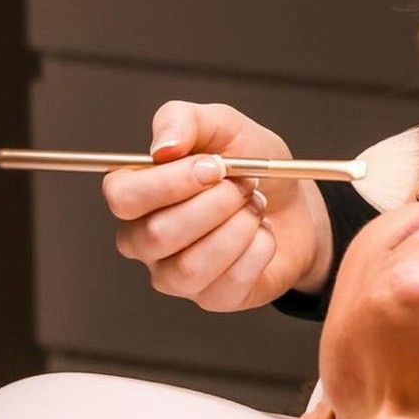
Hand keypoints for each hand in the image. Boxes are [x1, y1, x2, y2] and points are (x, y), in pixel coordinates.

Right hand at [102, 100, 333, 311]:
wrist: (296, 201)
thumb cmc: (252, 163)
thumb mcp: (223, 125)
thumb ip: (184, 120)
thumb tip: (162, 147)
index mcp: (139, 192)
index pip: (122, 196)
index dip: (169, 182)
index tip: (215, 166)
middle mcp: (145, 238)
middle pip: (157, 234)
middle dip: (216, 204)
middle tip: (245, 185)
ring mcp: (174, 274)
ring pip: (190, 265)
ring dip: (238, 227)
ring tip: (254, 207)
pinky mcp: (211, 297)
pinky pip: (227, 283)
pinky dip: (258, 249)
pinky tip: (262, 235)